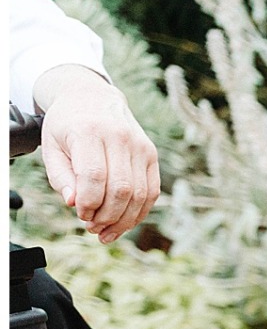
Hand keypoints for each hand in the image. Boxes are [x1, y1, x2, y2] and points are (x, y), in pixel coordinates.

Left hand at [33, 64, 160, 243]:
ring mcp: (140, 146)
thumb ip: (61, 177)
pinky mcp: (152, 155)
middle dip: (106, 215)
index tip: (80, 213)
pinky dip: (139, 212)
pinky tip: (124, 223)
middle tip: (91, 226)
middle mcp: (120, 137)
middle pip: (121, 188)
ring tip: (105, 230)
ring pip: (139, 194)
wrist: (93, 98)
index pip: (94, 175)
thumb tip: (75, 204)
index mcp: (89, 131)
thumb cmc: (67, 126)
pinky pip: (152, 192)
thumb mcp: (52, 147)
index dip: (88, 202)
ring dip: (123, 219)